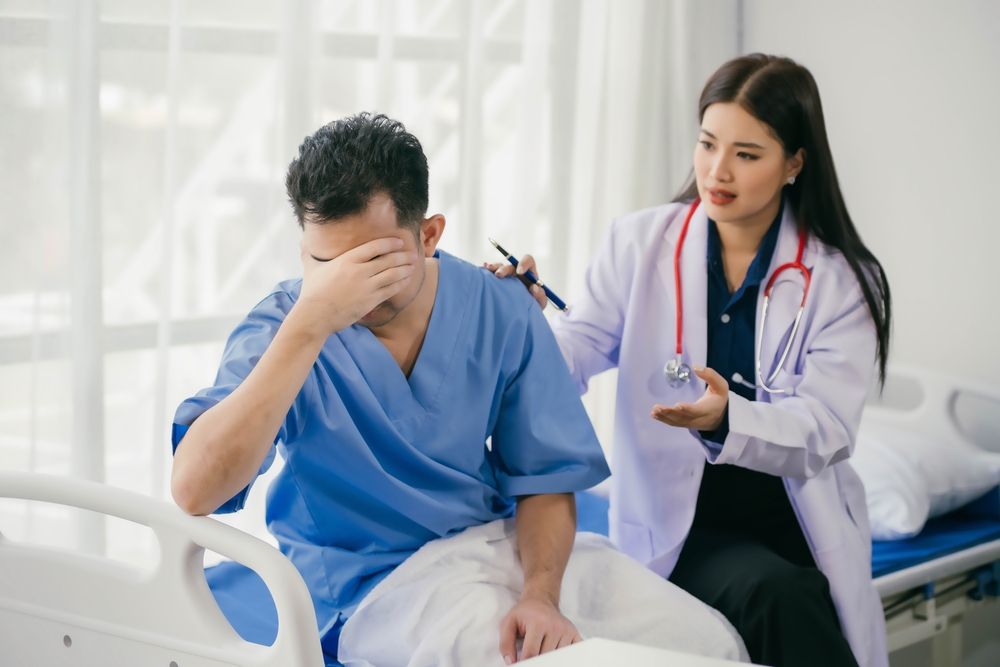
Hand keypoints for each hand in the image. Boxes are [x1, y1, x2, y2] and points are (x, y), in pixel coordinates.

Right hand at [294, 237, 415, 335]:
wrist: (315, 316)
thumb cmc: (312, 293)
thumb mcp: (310, 269)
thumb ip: (309, 253)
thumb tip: (302, 240)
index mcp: (346, 260)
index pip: (374, 247)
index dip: (389, 243)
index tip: (399, 242)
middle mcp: (359, 271)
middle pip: (388, 260)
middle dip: (403, 256)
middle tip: (412, 253)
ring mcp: (366, 287)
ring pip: (392, 274)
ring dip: (405, 269)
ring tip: (413, 266)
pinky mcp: (370, 301)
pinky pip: (390, 290)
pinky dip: (400, 284)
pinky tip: (407, 281)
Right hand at [484, 254, 547, 308]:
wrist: (522, 314)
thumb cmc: (533, 306)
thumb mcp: (540, 303)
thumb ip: (540, 295)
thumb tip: (534, 287)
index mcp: (529, 274)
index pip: (528, 261)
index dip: (524, 263)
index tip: (520, 272)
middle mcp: (517, 273)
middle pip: (511, 265)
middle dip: (505, 269)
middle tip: (499, 275)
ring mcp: (507, 277)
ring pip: (500, 267)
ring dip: (494, 267)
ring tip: (488, 269)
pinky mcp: (498, 281)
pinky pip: (492, 273)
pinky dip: (488, 271)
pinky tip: (484, 270)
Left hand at [499, 595, 581, 663]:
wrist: (541, 598)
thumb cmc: (524, 613)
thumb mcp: (508, 623)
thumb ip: (506, 644)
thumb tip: (510, 662)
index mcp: (538, 622)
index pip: (531, 653)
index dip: (524, 663)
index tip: (521, 665)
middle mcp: (555, 626)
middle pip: (545, 657)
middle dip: (536, 661)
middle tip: (531, 659)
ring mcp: (567, 630)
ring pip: (558, 657)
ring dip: (549, 658)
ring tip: (541, 651)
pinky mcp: (574, 633)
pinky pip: (573, 651)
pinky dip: (566, 656)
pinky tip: (557, 654)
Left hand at [651, 365, 728, 430]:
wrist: (722, 417)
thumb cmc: (719, 398)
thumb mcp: (721, 386)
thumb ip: (710, 375)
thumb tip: (695, 367)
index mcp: (709, 409)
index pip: (697, 411)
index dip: (687, 409)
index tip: (677, 405)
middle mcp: (699, 419)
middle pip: (683, 418)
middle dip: (670, 413)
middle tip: (657, 408)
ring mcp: (692, 423)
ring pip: (677, 422)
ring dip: (664, 417)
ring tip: (653, 412)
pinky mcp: (686, 424)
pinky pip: (674, 423)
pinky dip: (664, 420)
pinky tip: (654, 415)